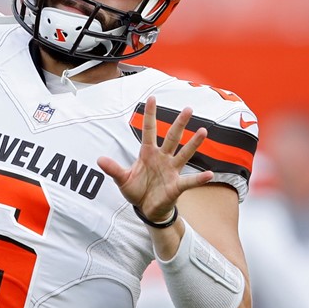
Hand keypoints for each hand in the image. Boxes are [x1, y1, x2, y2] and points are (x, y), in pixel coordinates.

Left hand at [97, 96, 213, 222]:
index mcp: (148, 153)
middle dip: (179, 124)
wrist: (147, 209)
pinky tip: (210, 174)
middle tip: (188, 109)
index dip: (150, 115)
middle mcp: (162, 158)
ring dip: (194, 144)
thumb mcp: (122, 179)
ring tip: (203, 131)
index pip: (149, 130)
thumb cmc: (137, 191)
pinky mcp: (177, 185)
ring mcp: (171, 170)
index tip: (152, 98)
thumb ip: (113, 169)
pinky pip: (189, 181)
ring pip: (184, 154)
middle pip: (172, 137)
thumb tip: (99, 159)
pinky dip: (199, 178)